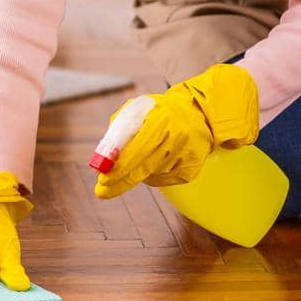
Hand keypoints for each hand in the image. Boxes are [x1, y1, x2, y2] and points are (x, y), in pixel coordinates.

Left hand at [94, 62, 259, 199]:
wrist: (200, 113)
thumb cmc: (160, 112)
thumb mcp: (139, 110)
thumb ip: (119, 130)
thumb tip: (101, 160)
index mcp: (165, 117)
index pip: (138, 146)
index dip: (119, 164)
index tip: (101, 177)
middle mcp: (180, 136)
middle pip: (144, 166)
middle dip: (121, 180)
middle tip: (103, 190)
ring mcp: (188, 154)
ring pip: (152, 174)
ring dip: (137, 173)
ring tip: (139, 158)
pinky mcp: (192, 169)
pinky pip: (164, 180)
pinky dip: (153, 175)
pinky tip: (157, 160)